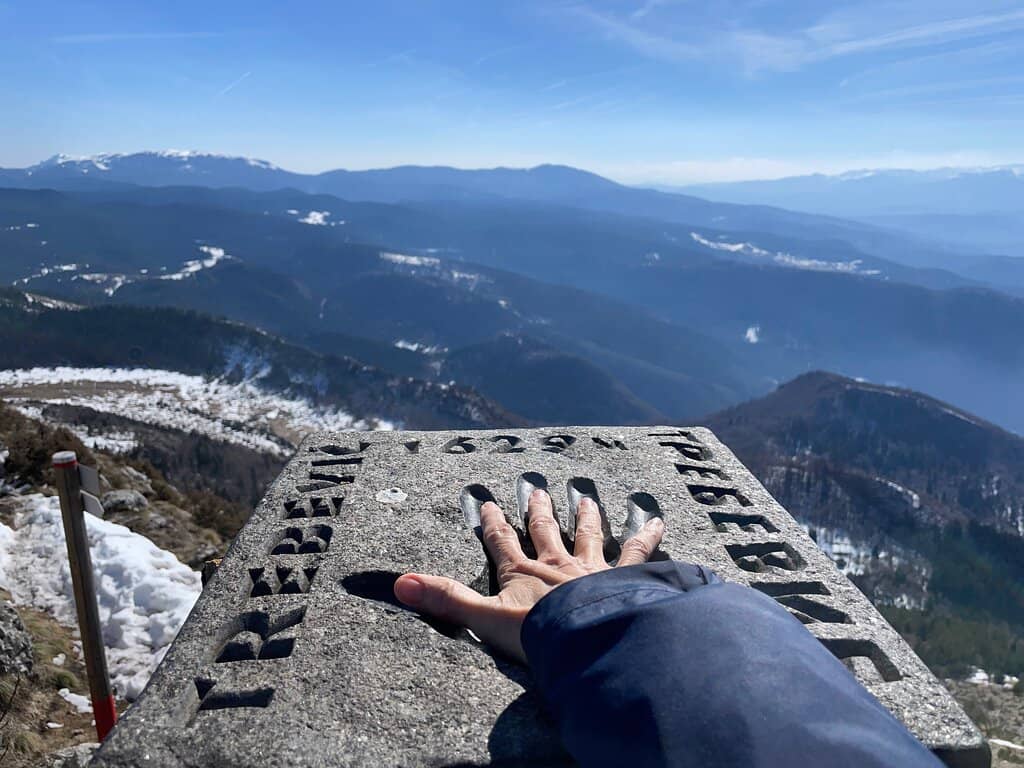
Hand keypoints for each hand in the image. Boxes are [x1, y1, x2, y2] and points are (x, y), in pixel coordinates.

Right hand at [394, 488, 664, 662]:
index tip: (487, 502)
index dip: (492, 523)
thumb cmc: (537, 634)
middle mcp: (557, 564)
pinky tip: (657, 521)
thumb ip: (445, 601)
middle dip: (538, 510)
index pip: (501, 542)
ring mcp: (592, 569)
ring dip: (586, 516)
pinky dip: (648, 537)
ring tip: (586, 497)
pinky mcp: (624, 578)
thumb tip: (400, 584)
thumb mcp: (483, 619)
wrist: (587, 640)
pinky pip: (639, 554)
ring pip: (588, 535)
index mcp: (523, 573)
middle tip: (537, 489)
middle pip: (545, 531)